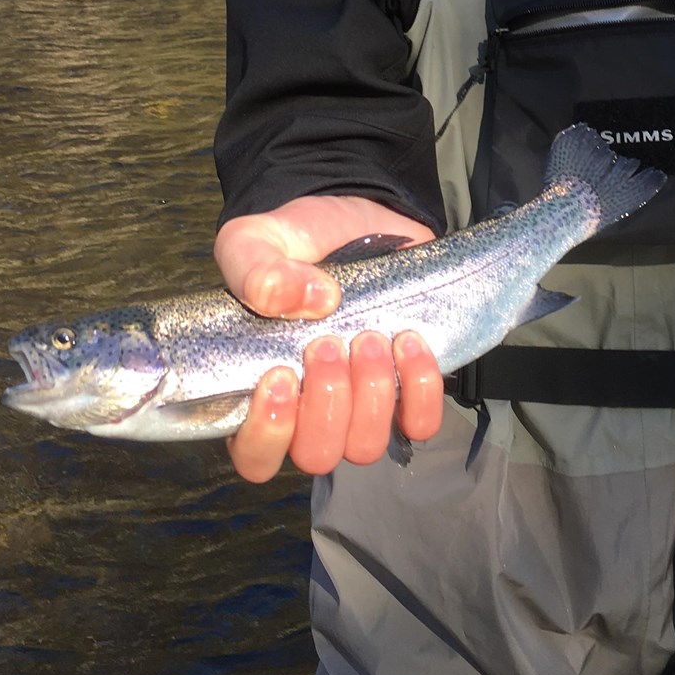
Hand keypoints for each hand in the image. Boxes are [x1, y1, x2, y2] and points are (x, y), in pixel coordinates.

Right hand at [215, 195, 442, 482]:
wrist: (357, 218)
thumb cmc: (297, 242)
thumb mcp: (258, 242)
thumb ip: (257, 271)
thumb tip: (301, 301)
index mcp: (258, 392)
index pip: (254, 456)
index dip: (268, 434)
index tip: (282, 376)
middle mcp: (308, 412)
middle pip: (316, 455)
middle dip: (327, 401)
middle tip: (329, 344)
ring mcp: (360, 406)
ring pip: (366, 446)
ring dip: (372, 393)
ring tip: (369, 337)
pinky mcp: (407, 389)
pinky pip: (420, 421)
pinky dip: (419, 387)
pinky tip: (408, 342)